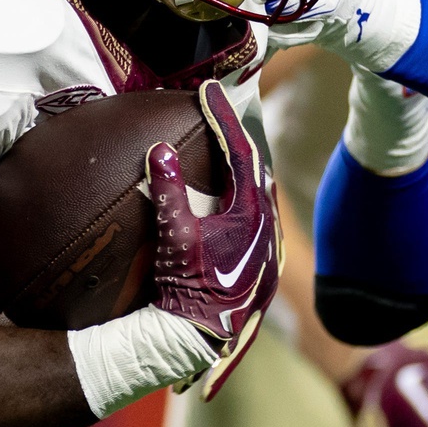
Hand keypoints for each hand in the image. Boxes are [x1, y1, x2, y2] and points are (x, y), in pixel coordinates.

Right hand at [148, 80, 278, 399]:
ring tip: (223, 145)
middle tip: (217, 112)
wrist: (201, 336)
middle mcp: (267, 225)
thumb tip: (160, 149)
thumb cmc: (189, 287)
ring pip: (258, 191)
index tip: (208, 90)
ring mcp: (267, 243)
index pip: (239, 151)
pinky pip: (256, 213)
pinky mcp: (261, 259)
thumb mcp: (175, 237)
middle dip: (235, 138)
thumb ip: (169, 190)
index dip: (222, 118)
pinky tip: (230, 196)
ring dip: (240, 167)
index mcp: (251, 212)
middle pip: (255, 168)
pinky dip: (242, 194)